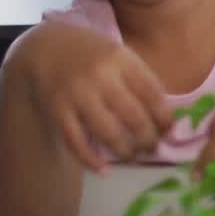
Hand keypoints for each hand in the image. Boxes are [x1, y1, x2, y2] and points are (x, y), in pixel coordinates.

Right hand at [20, 21, 171, 172]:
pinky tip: (104, 170)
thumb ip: (139, 79)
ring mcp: (78, 95)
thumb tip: (163, 116)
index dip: (164, 117)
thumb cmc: (91, 53)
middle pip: (134, 116)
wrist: (44, 45)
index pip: (152, 93)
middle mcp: (101, 77)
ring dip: (125, 150)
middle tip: (152, 148)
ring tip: (133, 156)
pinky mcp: (58, 111)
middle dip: (148, 138)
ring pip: (108, 132)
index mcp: (121, 60)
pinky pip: (76, 142)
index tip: (169, 131)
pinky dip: (91, 160)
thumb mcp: (118, 54)